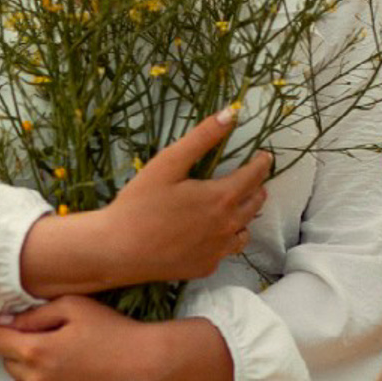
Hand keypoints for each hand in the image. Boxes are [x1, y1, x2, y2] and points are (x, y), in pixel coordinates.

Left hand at [0, 295, 158, 380]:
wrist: (146, 366)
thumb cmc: (112, 330)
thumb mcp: (72, 307)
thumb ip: (34, 314)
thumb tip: (3, 321)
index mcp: (35, 350)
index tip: (7, 323)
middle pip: (7, 363)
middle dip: (17, 348)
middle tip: (44, 338)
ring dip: (24, 377)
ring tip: (49, 365)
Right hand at [97, 111, 270, 284]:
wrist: (118, 251)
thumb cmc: (139, 204)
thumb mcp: (168, 163)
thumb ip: (202, 138)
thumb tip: (232, 113)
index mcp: (221, 197)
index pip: (255, 176)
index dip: (261, 164)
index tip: (264, 156)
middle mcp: (227, 226)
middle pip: (256, 204)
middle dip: (257, 187)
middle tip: (251, 179)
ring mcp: (218, 250)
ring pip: (244, 231)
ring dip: (244, 216)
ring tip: (233, 207)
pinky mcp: (205, 267)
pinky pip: (225, 251)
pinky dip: (224, 239)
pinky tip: (209, 234)